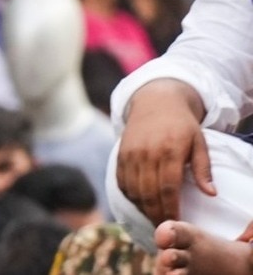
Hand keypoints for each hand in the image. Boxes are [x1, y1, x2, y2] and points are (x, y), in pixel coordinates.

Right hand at [116, 79, 213, 224]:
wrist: (155, 102)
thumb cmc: (182, 124)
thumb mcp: (199, 142)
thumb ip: (203, 168)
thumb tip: (210, 194)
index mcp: (169, 150)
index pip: (168, 187)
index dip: (171, 208)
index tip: (176, 222)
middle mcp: (146, 152)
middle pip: (148, 192)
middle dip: (156, 213)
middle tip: (164, 228)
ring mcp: (130, 153)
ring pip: (133, 189)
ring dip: (143, 208)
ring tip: (153, 218)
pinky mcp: (120, 154)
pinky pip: (122, 182)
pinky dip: (130, 196)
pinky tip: (140, 204)